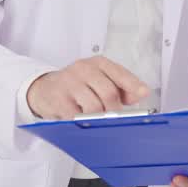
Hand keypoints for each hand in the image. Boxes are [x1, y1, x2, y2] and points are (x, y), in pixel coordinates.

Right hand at [25, 56, 149, 119]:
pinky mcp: (58, 99)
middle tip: (115, 120)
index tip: (144, 94)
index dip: (133, 85)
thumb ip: (121, 87)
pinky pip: (76, 116)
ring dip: (98, 118)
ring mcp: (70, 83)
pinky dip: (83, 122)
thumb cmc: (77, 85)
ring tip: (96, 120)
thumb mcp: (99, 80)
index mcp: (98, 63)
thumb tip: (139, 95)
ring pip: (94, 107)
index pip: (120, 73)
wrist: (43, 88)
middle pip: (109, 93)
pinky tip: (83, 121)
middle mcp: (84, 69)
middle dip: (115, 110)